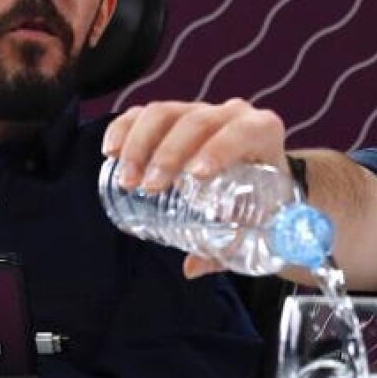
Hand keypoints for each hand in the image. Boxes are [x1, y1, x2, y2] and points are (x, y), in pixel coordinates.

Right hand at [103, 98, 290, 278]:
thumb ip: (230, 245)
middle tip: (149, 187)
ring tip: (127, 179)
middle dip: (168, 153)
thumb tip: (193, 266)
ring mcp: (199, 111)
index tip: (196, 175)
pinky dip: (124, 129)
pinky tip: (111, 152)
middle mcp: (231, 114)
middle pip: (195, 121)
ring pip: (164, 113)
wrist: (264, 182)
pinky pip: (144, 114)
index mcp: (261, 132)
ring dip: (140, 144)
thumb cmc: (264, 201)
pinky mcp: (174, 116)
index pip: (241, 131)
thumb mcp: (258, 224)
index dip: (219, 148)